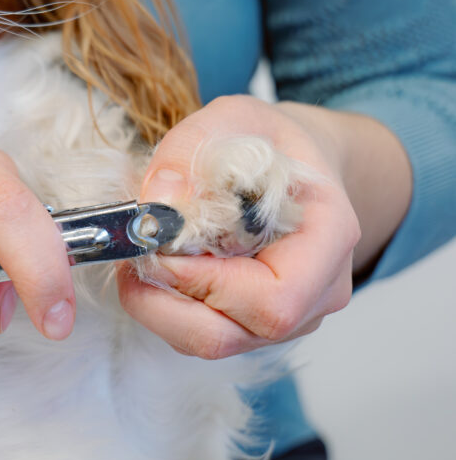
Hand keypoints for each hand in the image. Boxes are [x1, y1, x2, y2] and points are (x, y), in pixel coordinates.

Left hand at [118, 95, 409, 358]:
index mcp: (327, 238)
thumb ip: (190, 149)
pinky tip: (156, 268)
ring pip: (212, 341)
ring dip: (159, 307)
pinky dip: (166, 308)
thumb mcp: (231, 117)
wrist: (292, 159)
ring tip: (138, 259)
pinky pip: (203, 333)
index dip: (205, 284)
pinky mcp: (253, 322)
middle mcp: (316, 292)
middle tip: (132, 258)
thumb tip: (157, 202)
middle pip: (235, 334)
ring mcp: (289, 316)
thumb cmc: (270, 141)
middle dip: (166, 304)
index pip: (274, 299)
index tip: (158, 247)